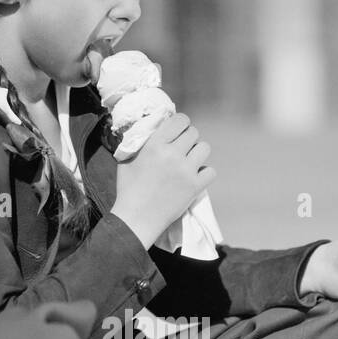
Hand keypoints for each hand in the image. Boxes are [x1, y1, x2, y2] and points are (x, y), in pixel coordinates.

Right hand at [110, 112, 214, 249]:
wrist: (137, 219)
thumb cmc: (128, 189)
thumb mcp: (127, 159)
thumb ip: (140, 142)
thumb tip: (149, 127)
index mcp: (155, 144)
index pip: (180, 120)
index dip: (181, 124)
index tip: (178, 131)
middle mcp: (173, 154)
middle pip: (194, 133)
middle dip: (188, 139)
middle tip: (182, 150)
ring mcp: (186, 171)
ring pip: (205, 148)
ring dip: (198, 153)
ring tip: (189, 162)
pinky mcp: (195, 186)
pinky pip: (210, 171)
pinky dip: (204, 173)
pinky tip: (194, 177)